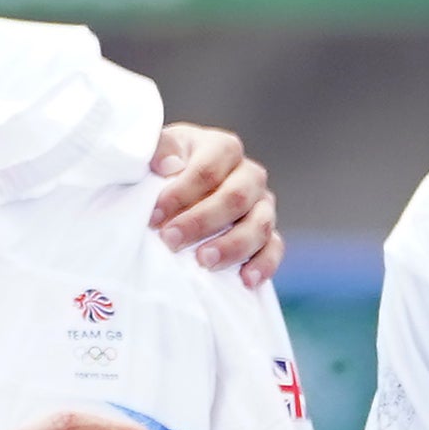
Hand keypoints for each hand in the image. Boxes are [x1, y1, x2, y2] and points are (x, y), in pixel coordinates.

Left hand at [146, 121, 283, 286]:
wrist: (173, 195)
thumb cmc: (162, 171)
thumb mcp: (154, 152)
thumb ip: (157, 149)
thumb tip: (168, 165)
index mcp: (222, 149)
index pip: (209, 169)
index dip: (181, 193)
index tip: (154, 216)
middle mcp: (248, 174)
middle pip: (236, 197)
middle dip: (202, 221)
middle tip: (171, 240)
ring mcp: (262, 205)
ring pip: (260, 224)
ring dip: (232, 246)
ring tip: (204, 262)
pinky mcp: (266, 234)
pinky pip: (274, 248)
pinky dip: (264, 265)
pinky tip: (246, 281)